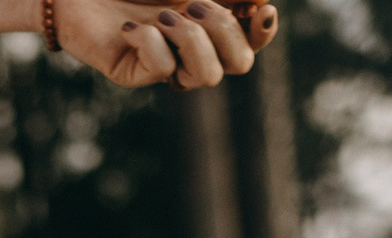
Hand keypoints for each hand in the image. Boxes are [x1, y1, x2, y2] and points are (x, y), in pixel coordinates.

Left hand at [63, 0, 276, 90]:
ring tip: (161, 15)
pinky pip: (162, 69)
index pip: (251, 42)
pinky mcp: (133, 75)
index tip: (260, 7)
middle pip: (239, 64)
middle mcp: (189, 47)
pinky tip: (127, 26)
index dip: (263, 32)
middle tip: (192, 3)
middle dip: (225, 29)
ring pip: (206, 76)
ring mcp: (163, 63)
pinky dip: (150, 40)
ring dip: (190, 38)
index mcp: (205, 21)